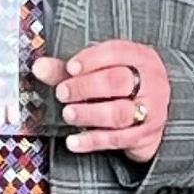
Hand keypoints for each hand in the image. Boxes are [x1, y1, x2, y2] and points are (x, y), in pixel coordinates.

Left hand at [34, 40, 169, 160]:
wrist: (154, 114)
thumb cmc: (124, 87)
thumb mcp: (103, 71)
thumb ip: (69, 70)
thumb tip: (40, 67)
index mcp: (141, 57)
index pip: (117, 52)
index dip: (91, 59)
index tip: (70, 67)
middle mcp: (151, 82)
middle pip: (118, 81)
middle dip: (86, 87)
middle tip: (63, 92)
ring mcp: (151, 110)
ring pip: (119, 113)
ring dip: (89, 114)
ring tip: (68, 113)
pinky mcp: (145, 135)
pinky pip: (117, 139)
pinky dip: (92, 141)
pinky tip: (73, 141)